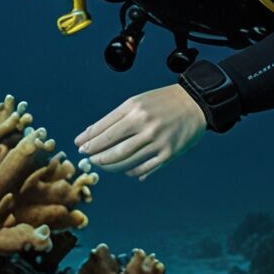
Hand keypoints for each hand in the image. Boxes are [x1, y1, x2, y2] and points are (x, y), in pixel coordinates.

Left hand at [74, 84, 206, 180]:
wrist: (194, 104)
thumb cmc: (162, 101)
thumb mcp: (138, 101)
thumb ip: (117, 117)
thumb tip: (92, 133)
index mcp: (134, 108)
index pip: (104, 128)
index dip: (89, 139)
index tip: (79, 145)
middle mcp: (144, 124)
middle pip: (112, 146)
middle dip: (96, 154)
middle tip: (87, 158)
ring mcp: (157, 141)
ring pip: (125, 160)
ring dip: (110, 165)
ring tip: (102, 165)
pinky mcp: (168, 153)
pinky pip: (144, 167)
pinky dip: (132, 171)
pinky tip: (126, 171)